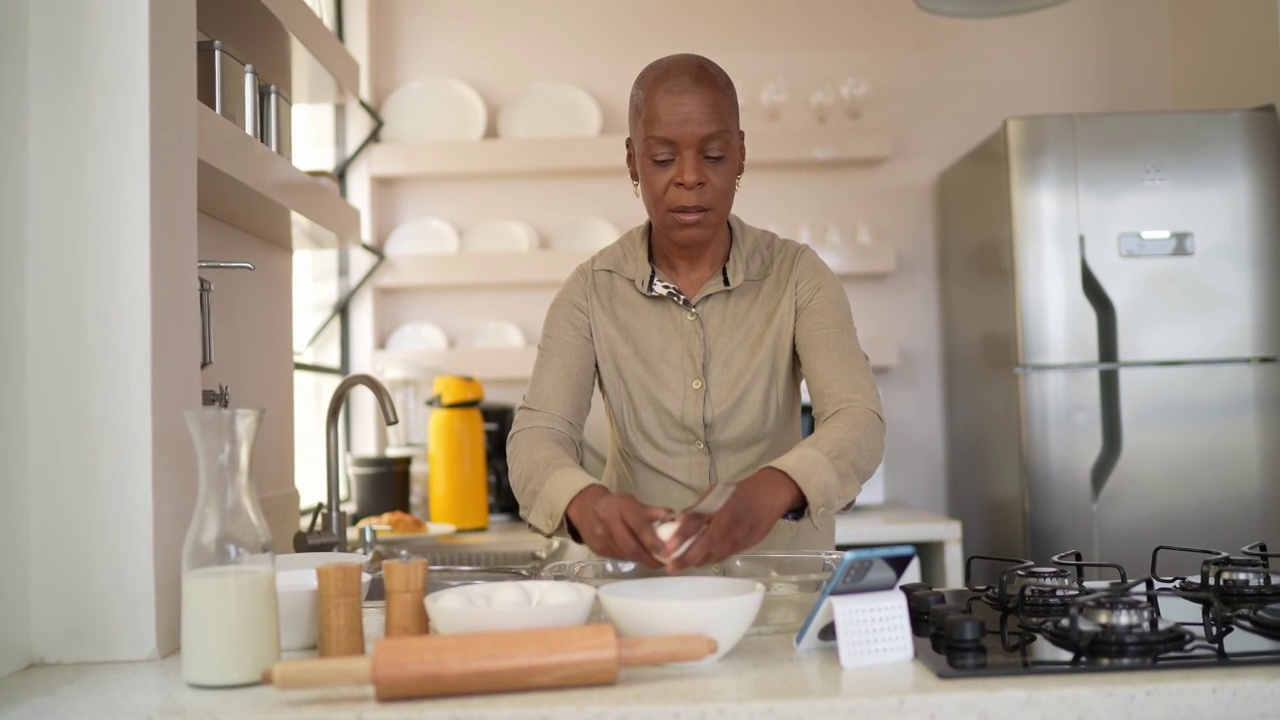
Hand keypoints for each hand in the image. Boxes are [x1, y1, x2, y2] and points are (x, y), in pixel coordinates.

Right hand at [565, 485, 672, 567]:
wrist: (586, 508)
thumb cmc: (615, 505)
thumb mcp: (633, 502)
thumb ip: (653, 512)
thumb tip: (676, 520)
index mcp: (622, 509)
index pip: (639, 526)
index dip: (653, 540)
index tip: (667, 551)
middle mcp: (610, 524)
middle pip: (631, 546)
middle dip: (649, 557)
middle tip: (664, 563)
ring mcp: (602, 539)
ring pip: (625, 555)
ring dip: (642, 560)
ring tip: (655, 561)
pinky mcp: (598, 550)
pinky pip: (618, 558)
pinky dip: (631, 559)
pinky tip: (639, 558)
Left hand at [661, 469, 803, 572]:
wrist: (768, 497)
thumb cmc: (739, 493)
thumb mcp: (716, 493)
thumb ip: (698, 509)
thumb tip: (677, 521)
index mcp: (718, 508)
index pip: (696, 523)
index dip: (680, 537)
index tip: (667, 548)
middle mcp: (726, 525)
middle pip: (703, 546)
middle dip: (685, 558)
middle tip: (670, 566)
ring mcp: (735, 539)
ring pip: (712, 555)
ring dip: (695, 562)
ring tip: (678, 566)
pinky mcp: (741, 547)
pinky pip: (721, 556)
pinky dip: (708, 560)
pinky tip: (697, 561)